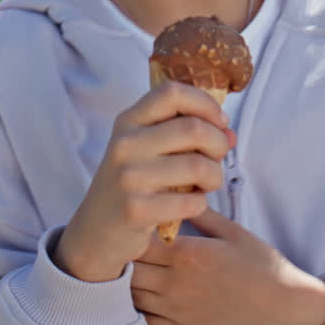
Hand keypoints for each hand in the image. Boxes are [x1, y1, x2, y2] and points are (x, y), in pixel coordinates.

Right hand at [53, 82, 232, 282]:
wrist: (94, 232)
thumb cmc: (130, 185)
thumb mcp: (143, 150)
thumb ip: (183, 135)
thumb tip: (229, 133)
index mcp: (128, 122)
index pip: (172, 92)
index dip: (205, 103)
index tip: (218, 122)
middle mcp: (125, 144)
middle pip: (194, 128)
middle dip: (219, 144)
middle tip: (216, 159)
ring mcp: (129, 177)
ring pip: (199, 166)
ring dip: (214, 177)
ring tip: (204, 185)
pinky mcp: (136, 210)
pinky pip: (192, 202)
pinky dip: (200, 204)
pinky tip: (187, 206)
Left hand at [130, 210, 324, 324]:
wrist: (286, 312)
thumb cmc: (263, 267)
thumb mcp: (233, 232)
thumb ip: (201, 214)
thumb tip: (180, 194)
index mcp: (188, 254)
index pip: (138, 239)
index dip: (133, 232)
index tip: (136, 227)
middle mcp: (176, 284)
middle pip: (130, 268)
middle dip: (127, 256)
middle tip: (131, 249)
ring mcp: (178, 312)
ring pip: (132, 296)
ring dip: (131, 283)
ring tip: (139, 272)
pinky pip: (145, 323)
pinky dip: (140, 310)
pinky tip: (149, 298)